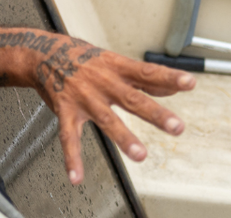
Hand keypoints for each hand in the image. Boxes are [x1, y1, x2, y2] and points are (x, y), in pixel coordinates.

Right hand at [26, 36, 194, 184]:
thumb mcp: (112, 61)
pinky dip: (72, 158)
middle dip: (155, 113)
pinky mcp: (66, 110)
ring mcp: (84, 97)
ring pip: (107, 119)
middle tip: (176, 126)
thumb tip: (171, 88)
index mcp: (116, 67)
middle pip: (132, 98)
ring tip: (140, 155)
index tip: (189, 83)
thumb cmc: (81, 57)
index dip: (168, 77)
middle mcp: (102, 82)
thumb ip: (141, 78)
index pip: (147, 72)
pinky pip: (69, 137)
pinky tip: (77, 176)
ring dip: (124, 138)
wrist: (42, 53)